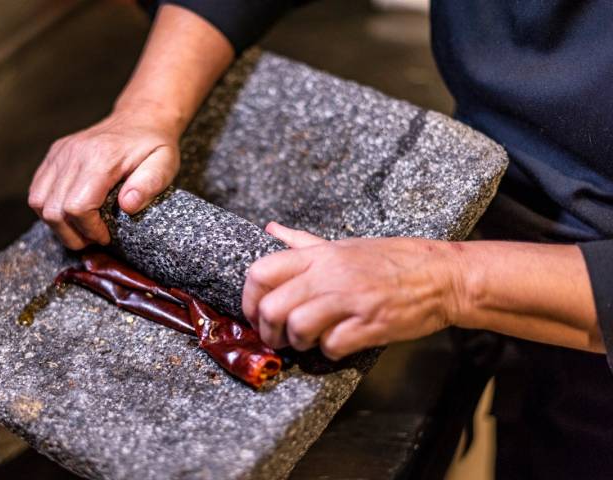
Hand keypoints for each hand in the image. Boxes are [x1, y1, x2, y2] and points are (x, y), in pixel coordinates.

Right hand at [28, 107, 180, 249]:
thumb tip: (128, 206)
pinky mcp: (54, 154)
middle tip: (93, 239)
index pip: (78, 207)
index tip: (106, 237)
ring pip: (39, 202)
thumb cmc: (154, 145)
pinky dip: (49, 208)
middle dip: (72, 234)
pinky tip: (70, 214)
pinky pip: (37, 189)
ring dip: (58, 225)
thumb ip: (149, 184)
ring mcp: (60, 153)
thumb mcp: (164, 164)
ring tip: (81, 230)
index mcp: (101, 157)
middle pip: (54, 210)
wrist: (139, 118)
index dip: (90, 230)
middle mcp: (74, 153)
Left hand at [242, 223, 464, 359]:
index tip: (254, 313)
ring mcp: (351, 299)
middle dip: (268, 330)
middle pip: (272, 307)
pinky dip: (330, 352)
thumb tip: (271, 230)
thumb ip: (303, 242)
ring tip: (309, 341)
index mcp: (320, 255)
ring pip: (297, 328)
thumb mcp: (343, 245)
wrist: (442, 275)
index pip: (261, 272)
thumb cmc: (393, 259)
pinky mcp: (371, 324)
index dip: (248, 299)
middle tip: (277, 337)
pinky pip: (332, 346)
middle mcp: (330, 275)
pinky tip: (339, 343)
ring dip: (298, 343)